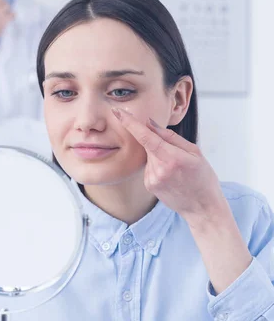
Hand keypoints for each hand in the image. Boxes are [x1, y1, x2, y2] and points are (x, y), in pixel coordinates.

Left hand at [112, 108, 225, 225]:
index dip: (130, 123)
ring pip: (149, 156)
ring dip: (159, 156)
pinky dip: (158, 166)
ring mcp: (152, 179)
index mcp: (173, 158)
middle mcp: (159, 169)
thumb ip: (170, 137)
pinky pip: (149, 167)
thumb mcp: (195, 152)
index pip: (146, 137)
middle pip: (149, 145)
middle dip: (158, 143)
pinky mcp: (149, 185)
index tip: (118, 112)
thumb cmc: (203, 178)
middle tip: (178, 156)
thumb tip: (150, 124)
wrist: (202, 208)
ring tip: (176, 170)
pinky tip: (171, 176)